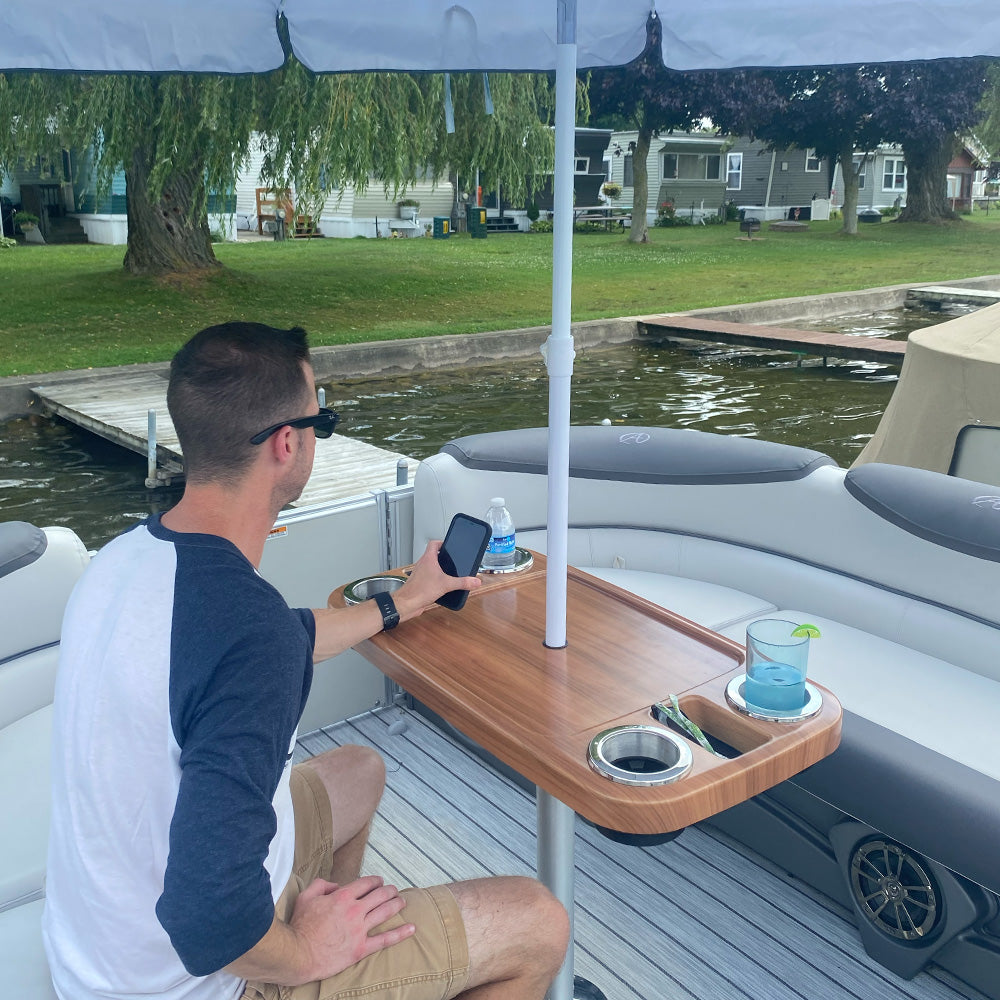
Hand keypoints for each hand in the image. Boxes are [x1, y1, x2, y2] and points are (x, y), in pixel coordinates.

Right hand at [288, 876, 413, 982]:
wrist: (298, 955)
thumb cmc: (300, 926)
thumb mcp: (306, 896)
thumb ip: (321, 884)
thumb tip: (335, 884)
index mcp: (342, 897)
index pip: (366, 883)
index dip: (375, 880)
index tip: (379, 881)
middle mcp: (355, 911)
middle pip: (379, 895)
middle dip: (389, 890)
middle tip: (393, 890)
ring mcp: (359, 930)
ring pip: (385, 912)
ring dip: (396, 904)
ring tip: (402, 901)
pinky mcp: (361, 949)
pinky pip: (385, 940)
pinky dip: (400, 933)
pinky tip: (411, 928)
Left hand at [395, 540, 480, 618]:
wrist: (407, 603)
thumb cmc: (419, 591)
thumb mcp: (446, 585)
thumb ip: (462, 582)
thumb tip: (475, 581)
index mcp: (428, 559)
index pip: (433, 543)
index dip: (442, 542)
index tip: (449, 545)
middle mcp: (423, 564)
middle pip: (433, 555)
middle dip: (444, 557)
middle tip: (453, 560)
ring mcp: (421, 574)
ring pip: (431, 566)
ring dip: (440, 568)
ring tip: (450, 573)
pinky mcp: (421, 583)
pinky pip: (430, 577)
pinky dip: (436, 579)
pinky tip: (443, 586)